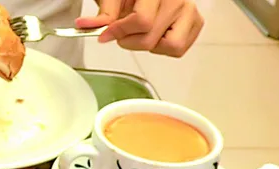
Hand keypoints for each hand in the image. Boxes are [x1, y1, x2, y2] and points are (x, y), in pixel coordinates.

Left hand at [76, 0, 203, 56]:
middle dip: (130, 41)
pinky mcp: (195, 21)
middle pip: (151, 38)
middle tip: (123, 33)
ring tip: (141, 34)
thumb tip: (83, 25)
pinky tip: (154, 35)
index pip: (142, 21)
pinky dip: (163, 48)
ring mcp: (189, 10)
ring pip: (171, 46)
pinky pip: (180, 48)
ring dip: (150, 46)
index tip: (105, 35)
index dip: (120, 32)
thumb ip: (103, 13)